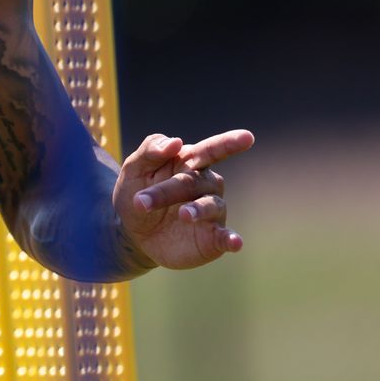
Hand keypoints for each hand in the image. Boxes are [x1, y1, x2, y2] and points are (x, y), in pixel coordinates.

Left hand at [115, 129, 255, 270]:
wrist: (132, 232)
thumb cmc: (137, 191)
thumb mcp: (134, 169)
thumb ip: (151, 151)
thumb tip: (176, 142)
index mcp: (190, 162)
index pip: (210, 150)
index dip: (228, 143)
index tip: (247, 137)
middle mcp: (207, 185)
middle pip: (194, 181)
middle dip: (167, 190)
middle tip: (141, 202)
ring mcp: (212, 212)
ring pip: (210, 206)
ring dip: (198, 209)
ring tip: (184, 215)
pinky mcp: (212, 238)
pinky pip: (225, 237)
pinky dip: (231, 239)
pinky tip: (235, 243)